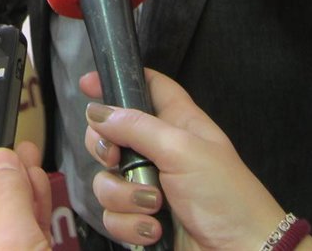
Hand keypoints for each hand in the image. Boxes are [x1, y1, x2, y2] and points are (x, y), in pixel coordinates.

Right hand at [81, 70, 287, 250]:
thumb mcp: (183, 150)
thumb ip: (137, 127)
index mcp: (177, 122)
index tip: (86, 84)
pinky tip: (153, 231)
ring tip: (154, 206)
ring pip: (106, 179)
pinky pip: (113, 216)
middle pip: (110, 134)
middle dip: (104, 147)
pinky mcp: (141, 220)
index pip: (147, 87)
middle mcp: (158, 151)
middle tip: (114, 158)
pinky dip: (129, 225)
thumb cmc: (224, 195)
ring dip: (125, 196)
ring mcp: (148, 187)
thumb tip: (96, 111)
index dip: (118, 80)